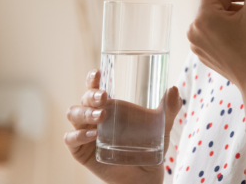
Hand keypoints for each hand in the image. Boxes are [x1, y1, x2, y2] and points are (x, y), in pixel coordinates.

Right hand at [64, 69, 182, 183]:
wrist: (146, 175)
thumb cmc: (150, 145)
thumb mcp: (162, 125)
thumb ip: (169, 108)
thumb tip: (174, 89)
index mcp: (110, 105)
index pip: (95, 87)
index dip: (92, 78)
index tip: (98, 72)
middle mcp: (94, 116)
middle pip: (84, 99)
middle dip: (91, 95)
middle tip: (104, 97)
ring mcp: (86, 132)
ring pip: (73, 115)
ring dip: (84, 113)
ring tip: (100, 116)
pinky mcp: (82, 152)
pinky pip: (71, 140)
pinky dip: (78, 135)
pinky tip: (92, 134)